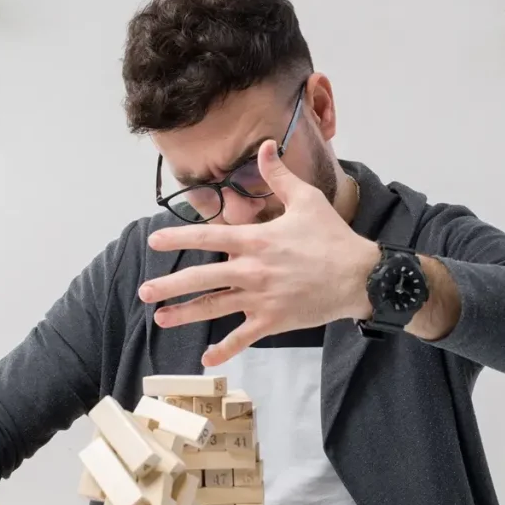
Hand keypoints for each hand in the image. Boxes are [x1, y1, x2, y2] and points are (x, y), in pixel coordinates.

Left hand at [139, 139, 381, 366]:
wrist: (359, 276)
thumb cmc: (332, 237)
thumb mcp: (306, 200)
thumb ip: (279, 175)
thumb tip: (264, 146)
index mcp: (257, 241)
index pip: (209, 238)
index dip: (179, 239)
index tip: (154, 242)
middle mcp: (252, 271)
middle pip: (202, 278)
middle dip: (170, 285)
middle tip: (144, 291)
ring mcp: (261, 299)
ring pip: (215, 308)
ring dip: (185, 315)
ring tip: (160, 319)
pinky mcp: (273, 321)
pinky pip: (243, 337)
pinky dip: (225, 350)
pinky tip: (206, 358)